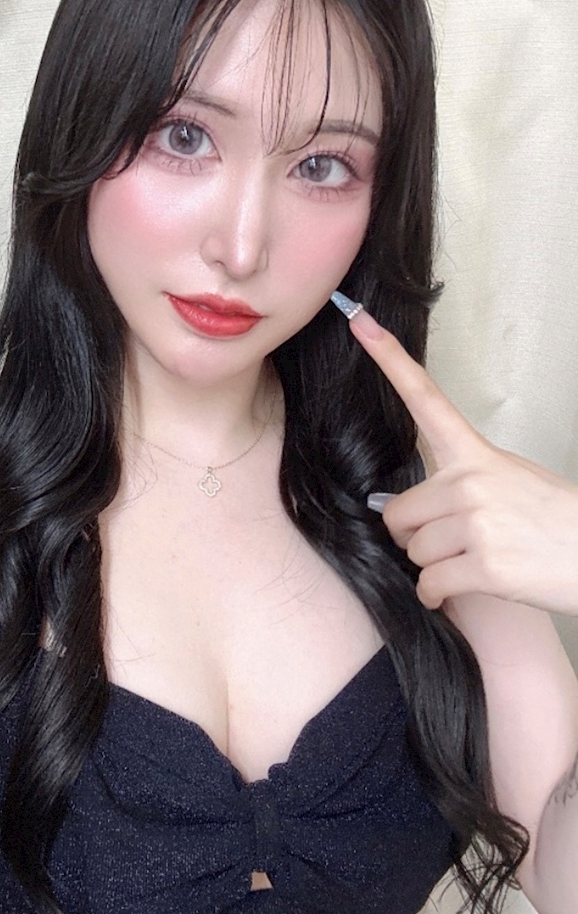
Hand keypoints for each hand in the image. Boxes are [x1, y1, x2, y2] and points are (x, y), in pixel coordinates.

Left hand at [347, 307, 577, 614]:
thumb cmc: (554, 521)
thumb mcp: (509, 480)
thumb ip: (455, 483)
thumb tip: (395, 509)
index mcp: (475, 454)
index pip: (424, 398)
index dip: (388, 359)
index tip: (359, 320)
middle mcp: (470, 481)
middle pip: (395, 514)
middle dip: (414, 536)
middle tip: (455, 541)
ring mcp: (476, 522)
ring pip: (413, 552)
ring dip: (434, 566)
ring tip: (477, 559)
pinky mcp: (484, 565)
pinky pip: (429, 584)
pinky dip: (439, 594)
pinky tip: (468, 587)